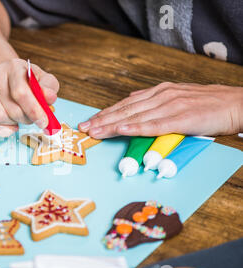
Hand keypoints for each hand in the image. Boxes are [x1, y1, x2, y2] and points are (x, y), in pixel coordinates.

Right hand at [0, 58, 58, 136]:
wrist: (3, 74)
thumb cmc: (25, 80)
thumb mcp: (42, 78)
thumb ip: (49, 87)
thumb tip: (49, 97)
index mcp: (14, 67)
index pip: (21, 93)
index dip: (34, 111)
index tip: (43, 122)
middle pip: (11, 109)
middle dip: (26, 119)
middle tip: (32, 118)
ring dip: (13, 124)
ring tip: (19, 118)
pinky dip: (0, 130)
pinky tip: (9, 125)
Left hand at [78, 82, 242, 137]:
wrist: (235, 103)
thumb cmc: (206, 104)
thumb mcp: (176, 97)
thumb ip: (152, 100)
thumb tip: (130, 102)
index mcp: (159, 92)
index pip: (126, 104)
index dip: (105, 113)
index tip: (90, 121)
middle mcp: (161, 97)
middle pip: (125, 110)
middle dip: (102, 120)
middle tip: (84, 128)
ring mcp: (170, 106)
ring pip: (134, 117)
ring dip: (112, 125)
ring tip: (95, 131)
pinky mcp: (181, 118)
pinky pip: (154, 124)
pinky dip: (135, 127)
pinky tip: (121, 130)